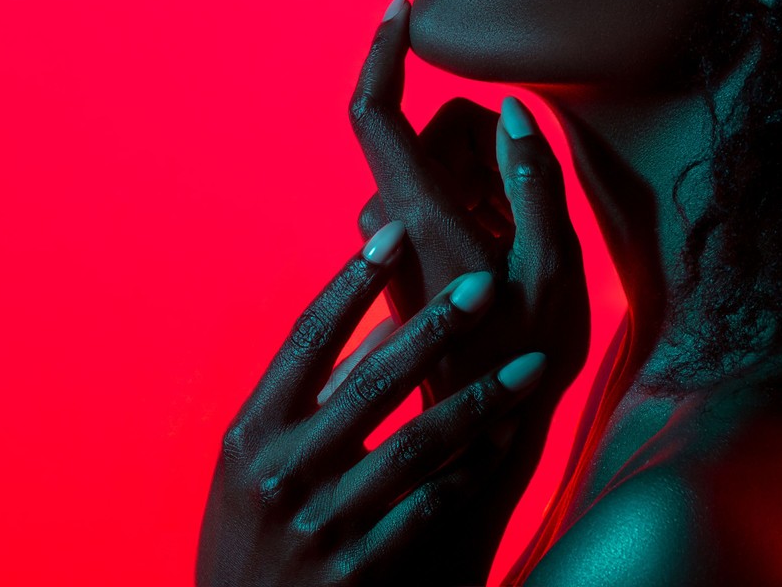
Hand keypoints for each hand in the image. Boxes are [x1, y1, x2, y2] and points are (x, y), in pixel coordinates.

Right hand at [196, 225, 549, 586]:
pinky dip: (474, 471)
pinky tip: (510, 442)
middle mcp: (281, 474)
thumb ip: (300, 402)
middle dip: (434, 326)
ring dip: (482, 401)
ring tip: (532, 365)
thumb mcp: (249, 466)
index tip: (396, 228)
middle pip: (370, 382)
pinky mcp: (361, 574)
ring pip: (416, 446)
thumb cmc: (253, 538)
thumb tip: (374, 319)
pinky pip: (432, 509)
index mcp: (249, 435)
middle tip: (487, 281)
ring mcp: (321, 526)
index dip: (352, 281)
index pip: (306, 339)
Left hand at [345, 0, 591, 577]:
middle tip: (526, 214)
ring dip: (484, 187)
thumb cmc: (518, 361)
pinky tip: (502, 268)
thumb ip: (534, 183)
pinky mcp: (402, 264)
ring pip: (442, 172)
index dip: (383, 51)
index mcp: (418, 215)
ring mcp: (392, 246)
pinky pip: (443, 204)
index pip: (376, 112)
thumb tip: (515, 111)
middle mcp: (390, 223)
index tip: (401, 4)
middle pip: (432, 138)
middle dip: (485, 150)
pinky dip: (476, 213)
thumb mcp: (552, 272)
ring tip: (517, 255)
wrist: (469, 446)